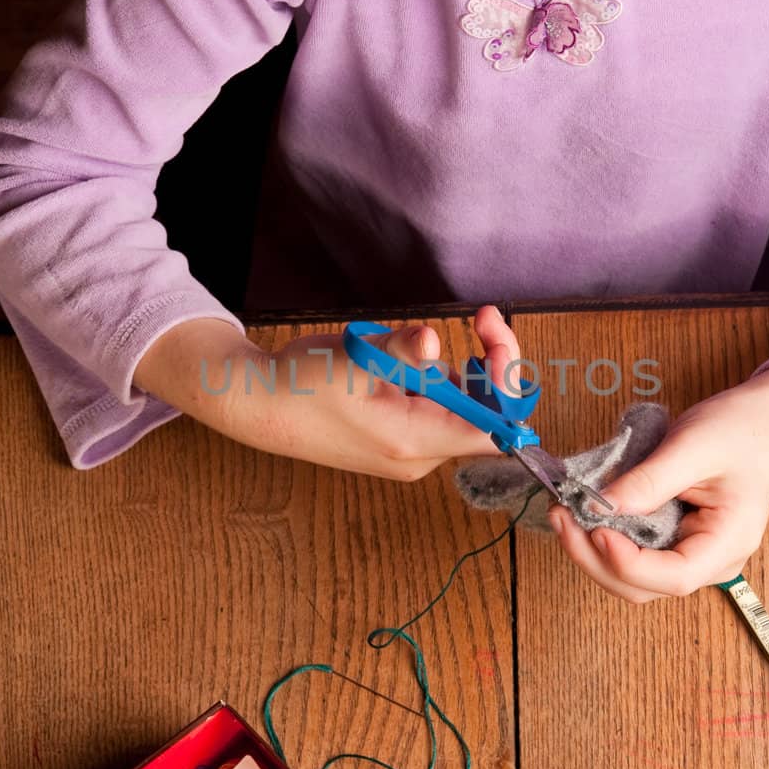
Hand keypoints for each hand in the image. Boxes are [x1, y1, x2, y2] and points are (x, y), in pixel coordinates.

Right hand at [242, 304, 521, 480]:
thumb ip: (398, 351)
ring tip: (393, 346)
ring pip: (457, 401)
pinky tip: (385, 357)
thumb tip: (430, 340)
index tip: (496, 342)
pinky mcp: (400, 430)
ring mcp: (411, 443)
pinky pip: (434, 399)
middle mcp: (420, 451)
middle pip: (483, 412)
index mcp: (413, 441)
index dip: (506, 387)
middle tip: (482, 317)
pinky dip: (426, 371)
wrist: (262, 403)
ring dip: (446, 365)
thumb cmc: (303, 386)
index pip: (491, 429)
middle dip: (485, 364)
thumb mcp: (352, 360)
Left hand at [547, 367, 768, 601]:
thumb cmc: (742, 431)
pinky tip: (580, 513)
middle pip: (642, 585)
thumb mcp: (695, 446)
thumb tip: (601, 506)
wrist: (766, 423)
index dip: (627, 562)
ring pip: (631, 576)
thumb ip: (651, 480)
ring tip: (563, 513)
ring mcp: (689, 554)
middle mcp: (709, 560)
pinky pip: (632, 553)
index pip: (673, 577)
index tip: (596, 529)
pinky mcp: (672, 541)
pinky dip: (601, 539)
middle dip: (595, 558)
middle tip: (561, 517)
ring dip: (591, 551)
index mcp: (727, 543)